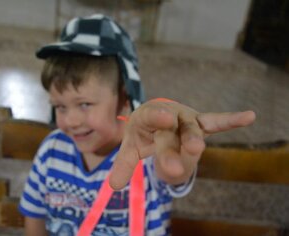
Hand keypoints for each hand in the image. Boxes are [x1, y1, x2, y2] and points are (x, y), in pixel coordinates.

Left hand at [109, 99, 255, 189]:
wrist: (155, 116)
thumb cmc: (143, 133)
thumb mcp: (132, 147)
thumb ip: (123, 164)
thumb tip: (113, 186)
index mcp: (147, 118)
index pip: (150, 118)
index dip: (156, 118)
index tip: (164, 119)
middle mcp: (168, 115)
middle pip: (172, 133)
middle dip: (173, 149)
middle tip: (176, 165)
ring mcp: (185, 119)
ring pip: (192, 130)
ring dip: (195, 139)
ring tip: (196, 149)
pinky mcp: (199, 123)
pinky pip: (215, 122)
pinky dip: (231, 120)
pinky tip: (250, 116)